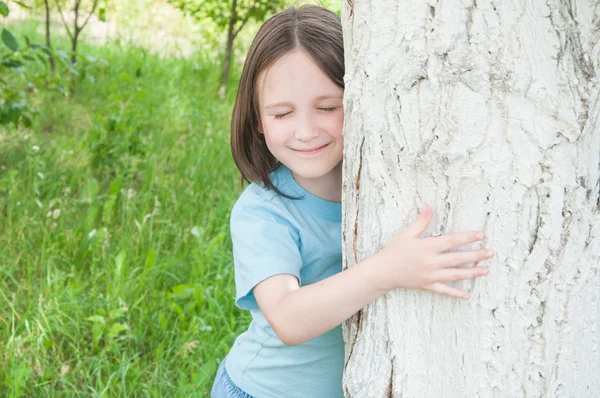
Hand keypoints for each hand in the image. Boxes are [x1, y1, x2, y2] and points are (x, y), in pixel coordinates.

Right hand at [374, 203, 492, 298]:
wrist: (383, 271)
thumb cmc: (394, 251)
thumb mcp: (407, 233)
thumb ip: (421, 221)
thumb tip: (428, 205)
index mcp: (427, 247)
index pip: (452, 241)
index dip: (467, 237)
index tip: (481, 235)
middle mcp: (431, 262)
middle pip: (458, 258)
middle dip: (476, 255)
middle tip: (490, 253)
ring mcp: (430, 276)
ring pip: (455, 275)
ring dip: (472, 273)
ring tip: (486, 270)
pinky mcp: (427, 285)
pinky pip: (444, 291)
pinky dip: (456, 293)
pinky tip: (467, 294)